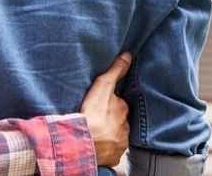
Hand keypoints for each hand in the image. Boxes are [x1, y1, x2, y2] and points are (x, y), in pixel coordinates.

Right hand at [81, 52, 132, 166]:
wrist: (84, 144)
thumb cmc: (92, 115)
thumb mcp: (103, 86)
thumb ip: (116, 71)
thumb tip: (128, 55)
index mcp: (123, 110)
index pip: (119, 104)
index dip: (111, 102)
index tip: (103, 104)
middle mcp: (126, 127)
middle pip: (118, 120)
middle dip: (111, 119)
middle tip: (98, 118)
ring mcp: (120, 143)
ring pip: (116, 135)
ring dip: (109, 133)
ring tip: (96, 131)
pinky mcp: (113, 157)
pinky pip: (111, 151)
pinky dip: (106, 147)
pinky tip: (97, 144)